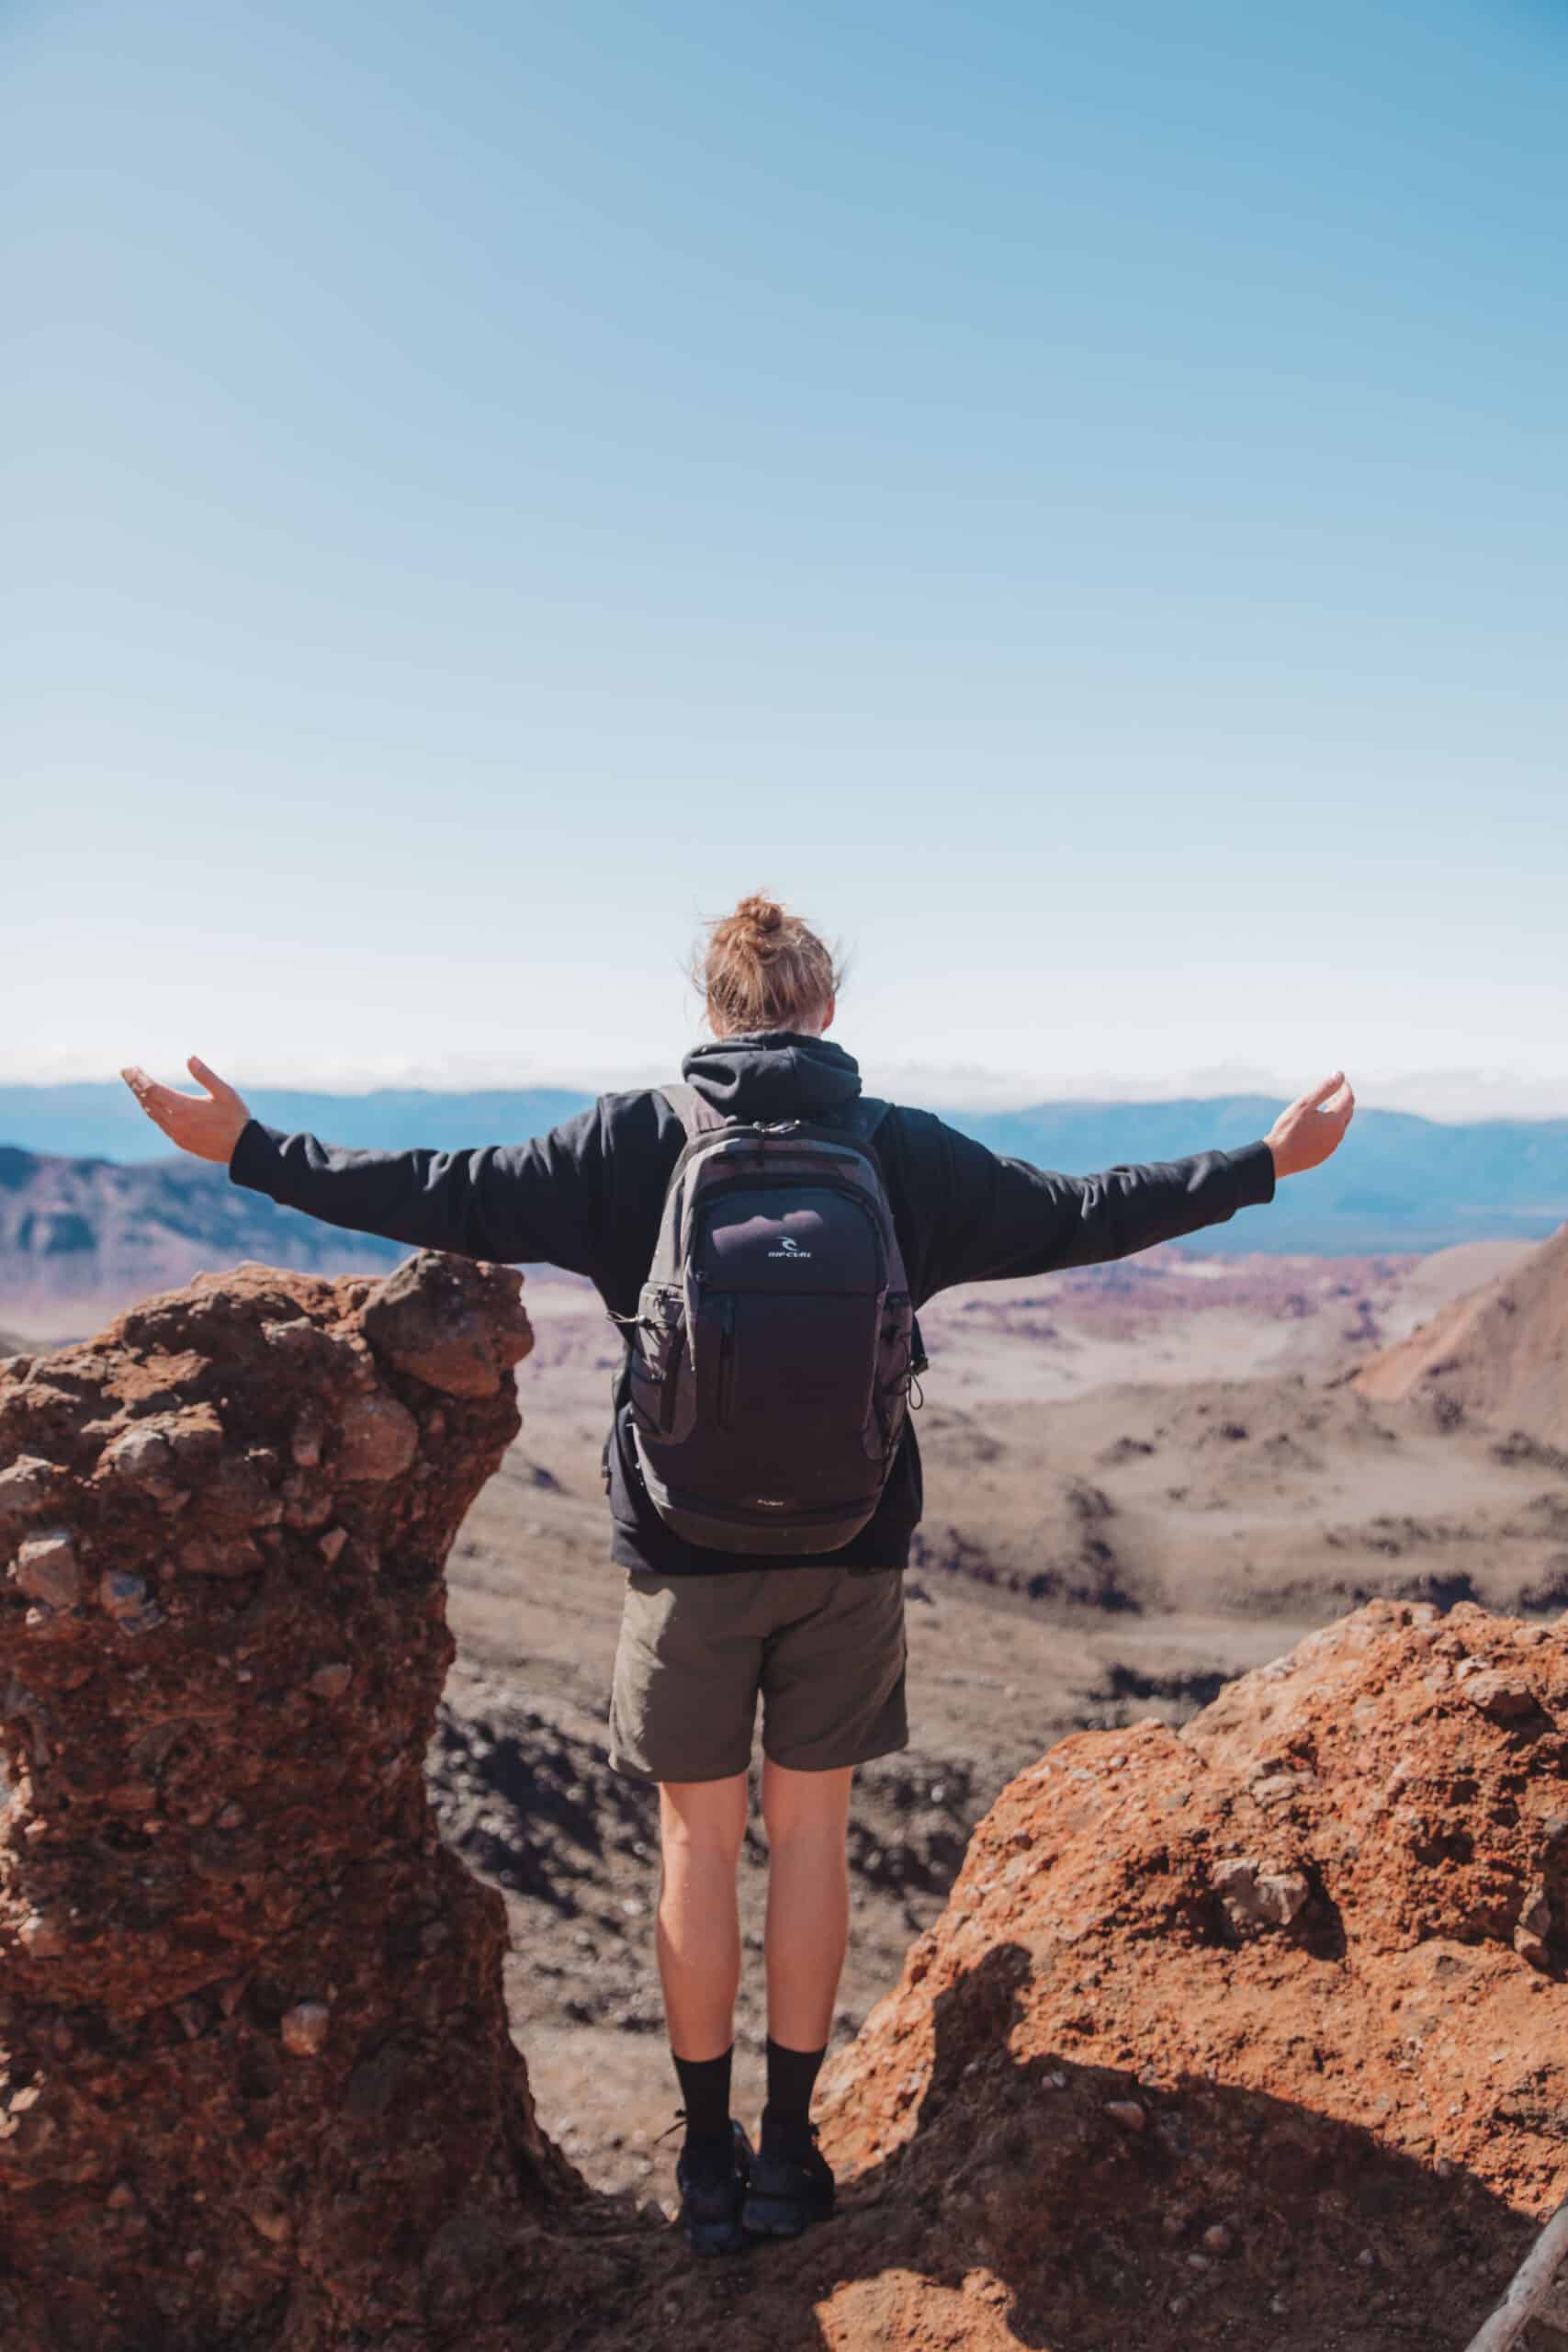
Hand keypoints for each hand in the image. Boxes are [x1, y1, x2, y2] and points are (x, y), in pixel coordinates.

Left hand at [120, 1055, 252, 1165]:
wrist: (242, 1149)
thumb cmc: (236, 1118)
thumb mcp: (225, 1093)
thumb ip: (206, 1075)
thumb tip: (189, 1058)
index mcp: (183, 1108)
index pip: (152, 1090)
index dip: (139, 1078)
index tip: (130, 1067)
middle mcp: (175, 1122)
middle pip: (147, 1100)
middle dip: (135, 1085)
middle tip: (126, 1072)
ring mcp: (176, 1134)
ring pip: (151, 1113)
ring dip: (142, 1098)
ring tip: (135, 1086)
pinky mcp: (180, 1141)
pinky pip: (159, 1123)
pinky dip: (151, 1111)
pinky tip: (151, 1106)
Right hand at [1265, 1071, 1354, 1180]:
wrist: (1278, 1158)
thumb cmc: (1289, 1129)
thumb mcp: (1306, 1104)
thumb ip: (1324, 1089)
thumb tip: (1340, 1075)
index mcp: (1336, 1121)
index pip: (1348, 1099)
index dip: (1345, 1087)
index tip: (1339, 1080)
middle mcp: (1338, 1135)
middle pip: (1347, 1113)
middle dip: (1343, 1100)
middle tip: (1333, 1091)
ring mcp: (1331, 1146)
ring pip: (1339, 1126)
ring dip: (1335, 1114)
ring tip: (1324, 1106)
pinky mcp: (1323, 1155)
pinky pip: (1331, 1137)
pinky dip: (1328, 1126)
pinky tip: (1315, 1125)